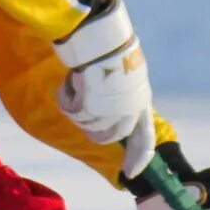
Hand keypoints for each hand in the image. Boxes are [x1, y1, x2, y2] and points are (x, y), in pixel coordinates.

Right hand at [55, 0, 149, 144]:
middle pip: (107, 137)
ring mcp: (109, 109)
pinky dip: (65, 97)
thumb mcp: (125, 78)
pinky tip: (69, 80)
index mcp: (141, 102)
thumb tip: (114, 122)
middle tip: (82, 108)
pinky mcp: (89, 104)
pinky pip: (70, 111)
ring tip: (78, 83)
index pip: (145, 139)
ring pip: (86, 125)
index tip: (130, 173)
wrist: (99, 35)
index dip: (138, 158)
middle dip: (92, 128)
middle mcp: (129, 110)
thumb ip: (122, 99)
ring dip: (77, 108)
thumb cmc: (111, 51)